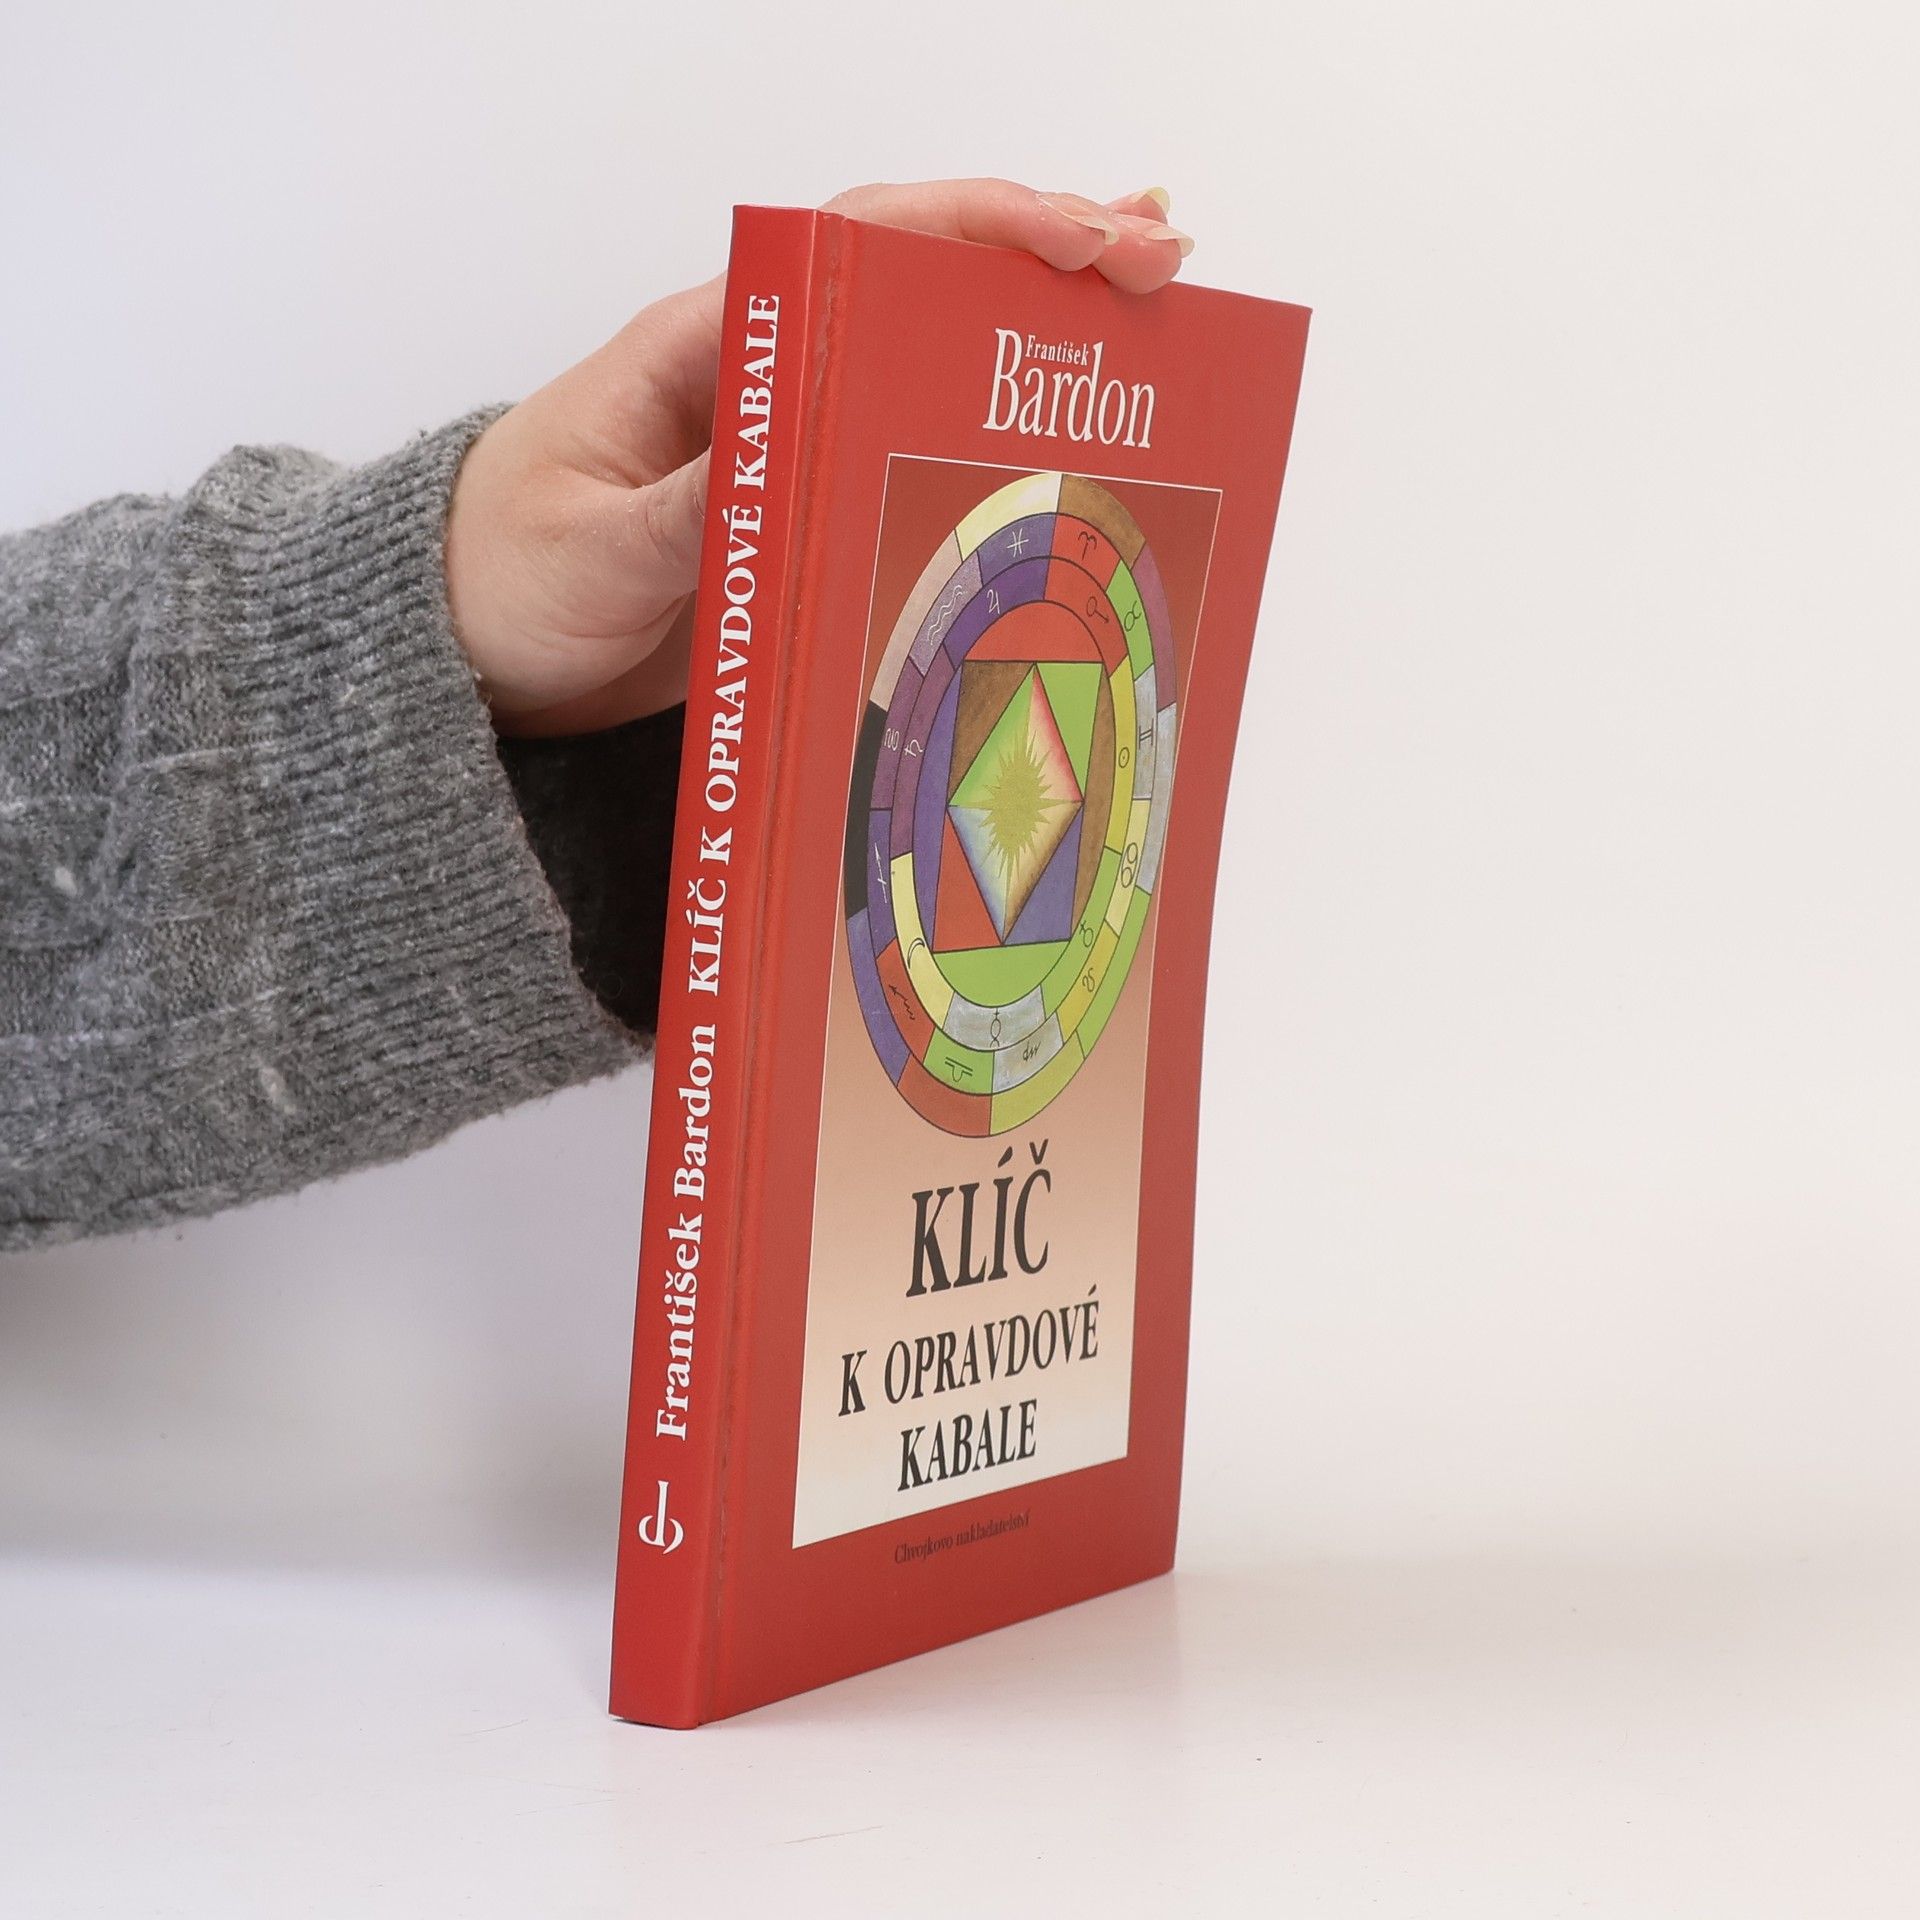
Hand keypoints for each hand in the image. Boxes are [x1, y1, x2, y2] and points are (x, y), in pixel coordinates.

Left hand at [444, 179, 1193, 737]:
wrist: (471, 652)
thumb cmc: (503, 578)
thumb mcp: (593, 551)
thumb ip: (691, 511)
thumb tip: (791, 465)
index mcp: (706, 347)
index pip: (860, 247)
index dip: (979, 230)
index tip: (1083, 237)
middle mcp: (763, 373)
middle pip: (917, 279)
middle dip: (1043, 257)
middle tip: (1164, 259)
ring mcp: (791, 439)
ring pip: (925, 356)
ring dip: (1033, 330)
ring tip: (1150, 311)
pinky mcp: (804, 508)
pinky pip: (908, 450)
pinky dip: (985, 431)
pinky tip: (1056, 437)